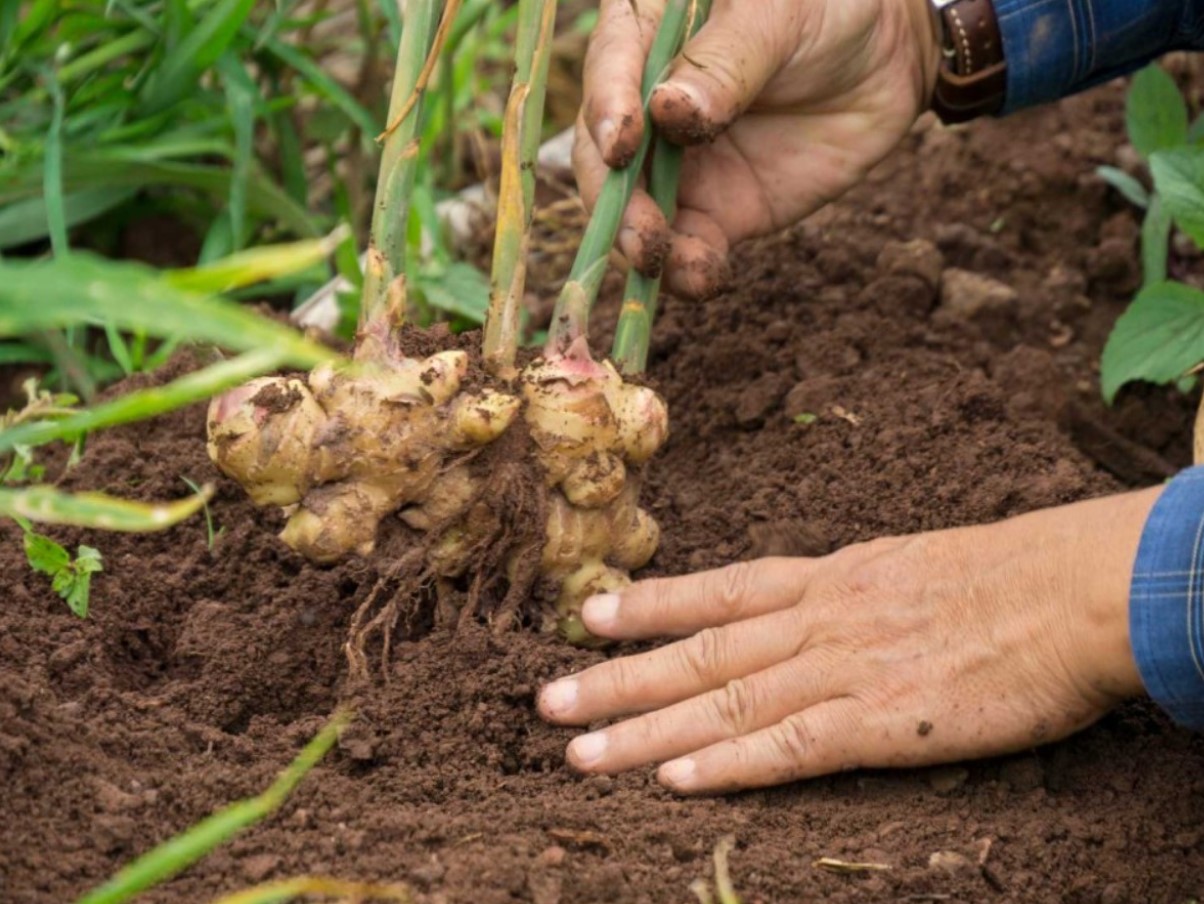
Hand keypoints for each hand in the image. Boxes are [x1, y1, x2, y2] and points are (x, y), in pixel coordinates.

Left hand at [538, 490, 1159, 793]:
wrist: (1070, 590)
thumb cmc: (1004, 576)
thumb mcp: (909, 564)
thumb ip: (852, 590)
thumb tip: (816, 603)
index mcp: (828, 578)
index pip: (718, 590)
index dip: (648, 603)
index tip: (588, 613)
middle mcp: (816, 618)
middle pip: (698, 650)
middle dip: (617, 677)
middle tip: (545, 698)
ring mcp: (841, 668)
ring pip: (722, 700)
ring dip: (644, 729)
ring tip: (578, 749)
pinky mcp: (879, 721)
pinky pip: (787, 746)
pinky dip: (726, 762)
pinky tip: (674, 779)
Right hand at [575, 0, 941, 297]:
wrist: (888, 59)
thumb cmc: (825, 6)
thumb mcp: (779, 14)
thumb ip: (726, 61)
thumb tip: (669, 113)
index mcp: (644, 33)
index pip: (608, 70)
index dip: (607, 110)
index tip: (622, 146)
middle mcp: (643, 106)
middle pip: (603, 157)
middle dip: (615, 199)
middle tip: (639, 230)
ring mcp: (674, 166)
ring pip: (634, 214)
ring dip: (641, 247)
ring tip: (662, 262)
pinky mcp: (711, 213)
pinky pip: (686, 248)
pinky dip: (687, 271)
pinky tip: (704, 277)